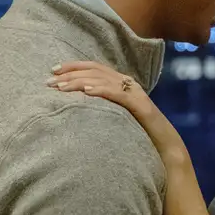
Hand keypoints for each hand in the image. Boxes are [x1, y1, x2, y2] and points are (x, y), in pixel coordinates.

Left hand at [49, 62, 184, 161]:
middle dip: (70, 73)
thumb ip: (101, 107)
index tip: (53, 71)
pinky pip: (118, 94)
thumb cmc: (139, 135)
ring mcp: (134, 93)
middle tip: (49, 81)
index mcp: (121, 83)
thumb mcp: (115, 116)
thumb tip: (76, 106)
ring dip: (80, 82)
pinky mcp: (140, 105)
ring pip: (103, 80)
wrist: (165, 148)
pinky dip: (101, 90)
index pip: (94, 68)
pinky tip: (86, 93)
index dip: (73, 66)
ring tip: (62, 88)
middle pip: (95, 70)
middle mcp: (128, 83)